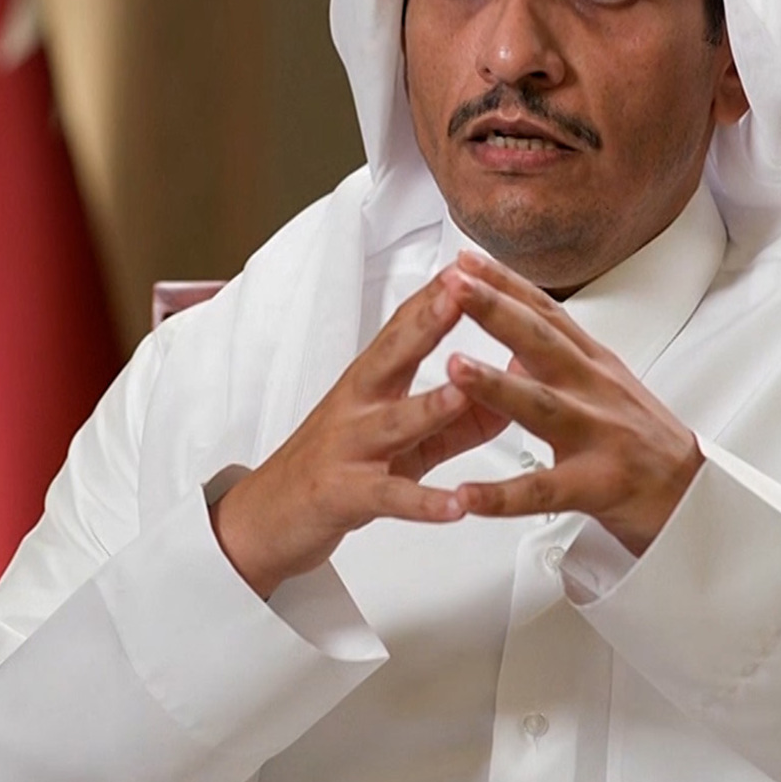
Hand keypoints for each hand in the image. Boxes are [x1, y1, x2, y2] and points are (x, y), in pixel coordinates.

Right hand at [212, 269, 510, 597]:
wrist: (269, 516)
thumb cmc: (337, 467)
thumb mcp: (403, 439)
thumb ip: (457, 419)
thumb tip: (511, 392)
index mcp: (372, 383)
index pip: (404, 328)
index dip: (435, 296)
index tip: (469, 264)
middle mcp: (358, 406)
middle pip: (392, 356)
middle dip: (427, 323)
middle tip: (459, 294)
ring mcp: (349, 448)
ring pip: (392, 423)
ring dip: (429, 406)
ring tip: (461, 393)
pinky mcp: (345, 495)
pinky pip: (389, 497)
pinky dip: (424, 502)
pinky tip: (456, 505)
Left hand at [440, 251, 703, 555]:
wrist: (695, 497)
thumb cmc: (644, 442)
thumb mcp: (605, 387)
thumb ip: (560, 362)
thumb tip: (514, 347)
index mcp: (592, 364)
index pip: (545, 312)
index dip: (505, 282)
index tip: (465, 259)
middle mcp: (594, 390)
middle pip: (542, 342)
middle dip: (496, 310)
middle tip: (454, 285)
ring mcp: (597, 435)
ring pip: (541, 406)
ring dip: (495, 385)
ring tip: (453, 367)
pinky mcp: (596, 486)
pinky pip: (542, 492)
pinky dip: (503, 496)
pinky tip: (466, 496)